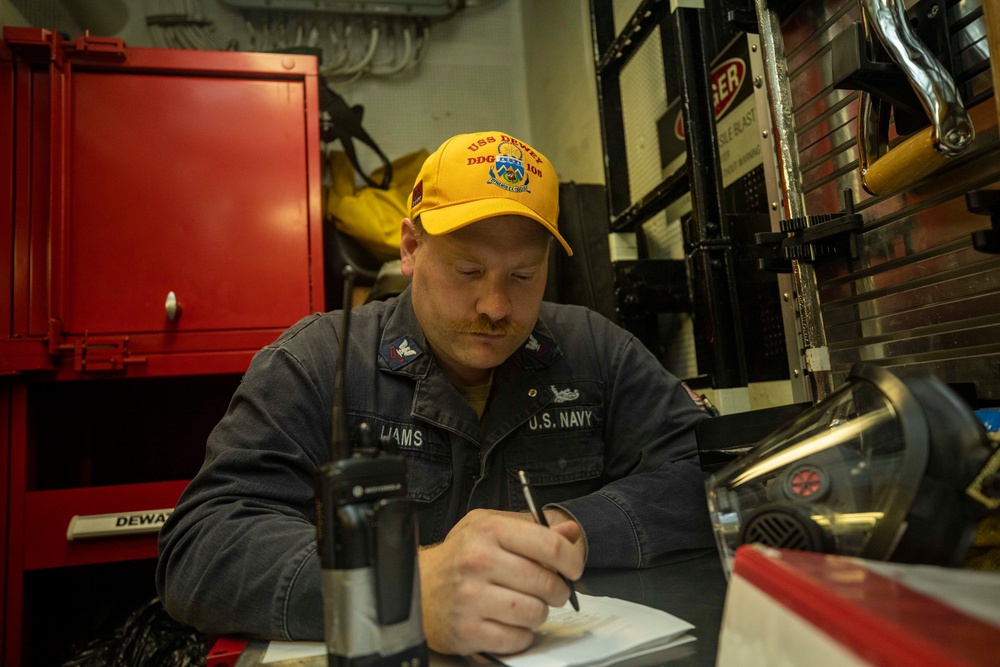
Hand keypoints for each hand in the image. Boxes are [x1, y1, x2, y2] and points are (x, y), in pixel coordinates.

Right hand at [418, 508, 583, 655]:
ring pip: (535, 613)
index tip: (573, 568)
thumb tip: (571, 533)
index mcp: (488, 531)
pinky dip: (522, 634)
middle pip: (546, 582)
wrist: (418, 586)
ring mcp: (471, 598)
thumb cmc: (459, 555)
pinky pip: (517, 639)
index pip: (550, 546)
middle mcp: (478, 562)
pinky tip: (510, 622)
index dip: (572, 559)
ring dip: (539, 612)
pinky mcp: (467, 630)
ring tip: (526, 605)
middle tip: (551, 590)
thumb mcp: (489, 526)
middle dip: (557, 590)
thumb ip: (530, 527)